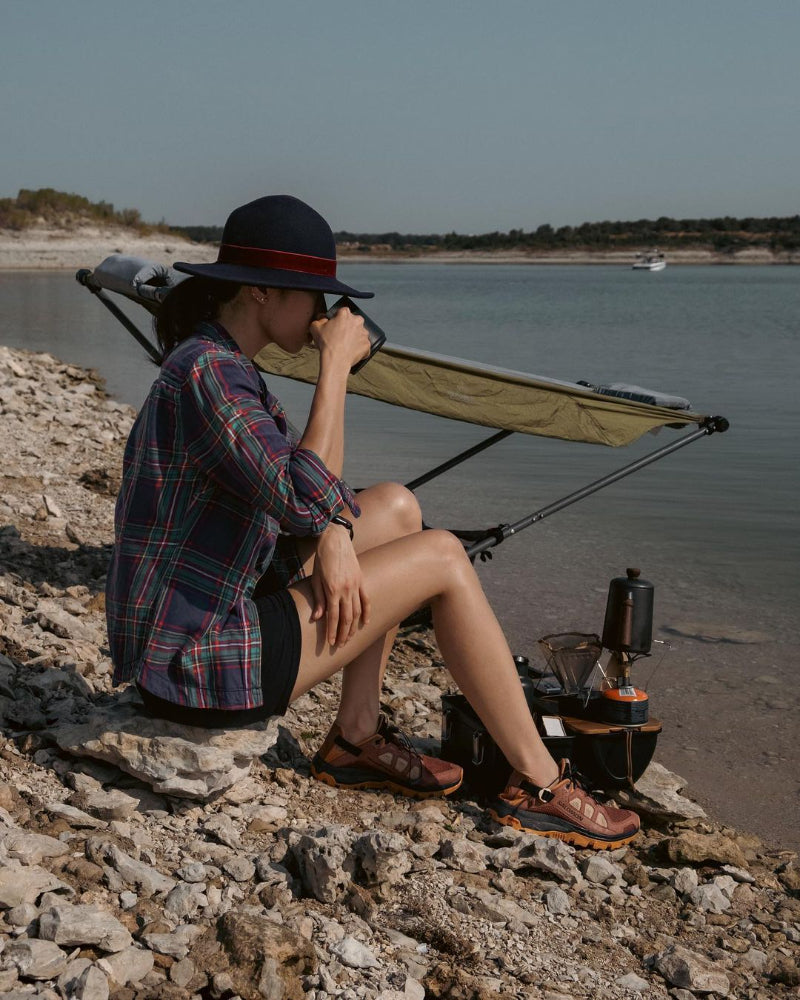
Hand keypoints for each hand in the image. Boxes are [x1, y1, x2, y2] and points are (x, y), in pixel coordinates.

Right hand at [309, 306, 369, 370]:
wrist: (335, 360)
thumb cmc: (326, 343)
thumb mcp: (315, 327)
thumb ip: (319, 319)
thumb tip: (323, 318)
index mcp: (345, 314)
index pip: (343, 312)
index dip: (338, 319)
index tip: (335, 326)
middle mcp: (357, 321)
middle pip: (354, 322)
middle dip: (349, 327)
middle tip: (341, 336)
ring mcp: (364, 333)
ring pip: (360, 334)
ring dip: (355, 338)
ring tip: (346, 345)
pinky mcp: (367, 344)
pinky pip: (363, 346)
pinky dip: (358, 349)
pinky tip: (351, 352)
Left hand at [310, 522, 370, 646]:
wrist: (335, 539)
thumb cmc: (322, 559)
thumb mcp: (316, 579)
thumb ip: (318, 599)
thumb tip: (318, 618)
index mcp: (333, 590)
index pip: (334, 617)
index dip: (332, 631)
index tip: (331, 642)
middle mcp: (346, 589)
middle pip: (347, 618)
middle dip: (344, 633)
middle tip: (341, 645)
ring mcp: (356, 585)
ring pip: (357, 611)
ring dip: (354, 627)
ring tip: (350, 637)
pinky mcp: (361, 580)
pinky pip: (366, 600)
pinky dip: (367, 612)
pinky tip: (365, 623)